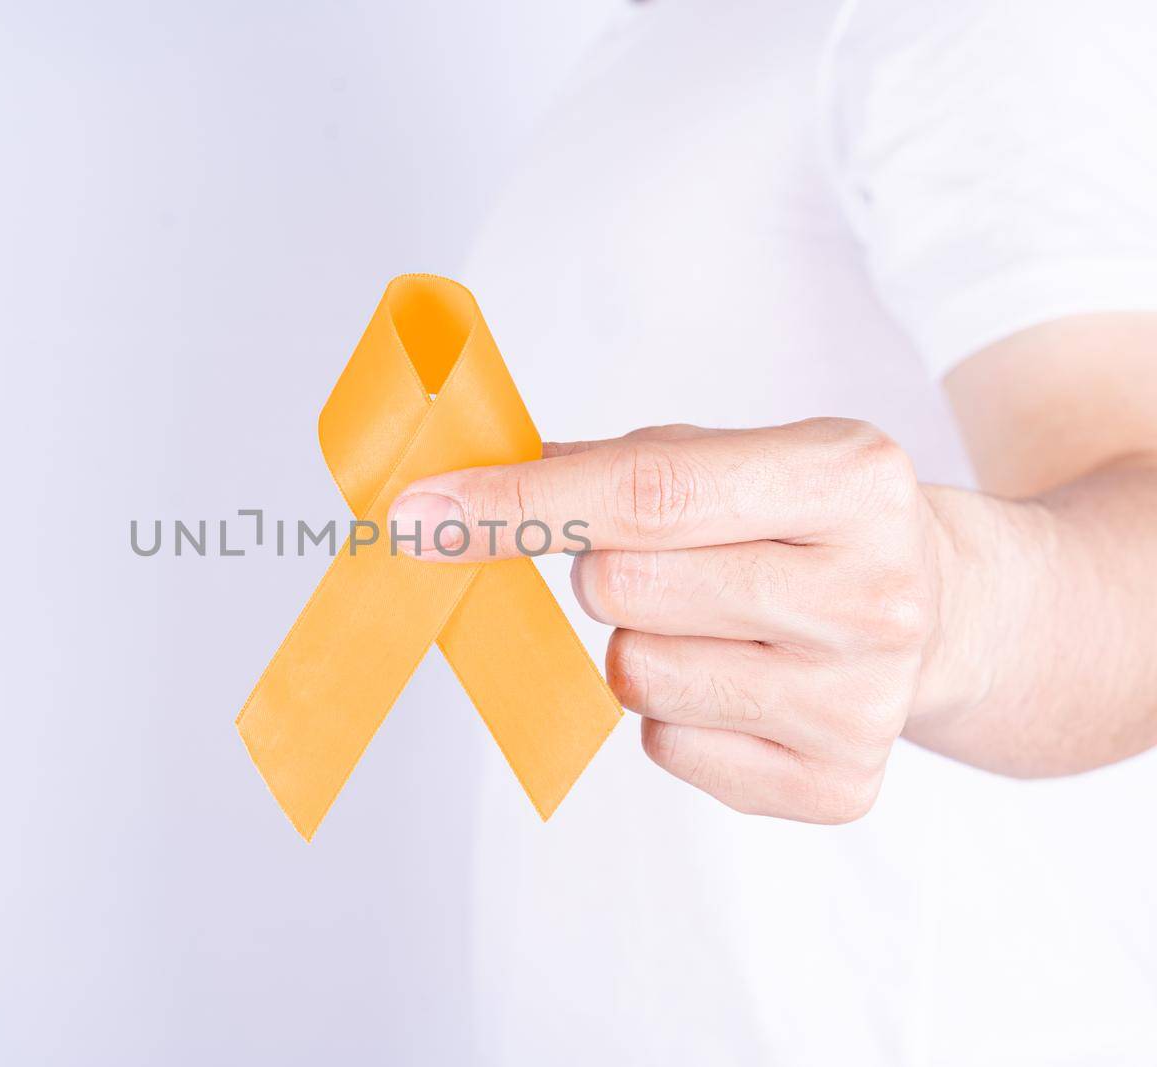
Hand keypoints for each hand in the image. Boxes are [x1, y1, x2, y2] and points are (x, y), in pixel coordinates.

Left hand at [390, 418, 957, 822]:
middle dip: (603, 572)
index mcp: (853, 480)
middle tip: (660, 563)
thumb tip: (453, 495)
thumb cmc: (810, 521)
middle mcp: (873, 594)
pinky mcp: (839, 786)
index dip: (516, 506)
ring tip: (712, 621)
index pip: (645, 494)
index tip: (419, 518)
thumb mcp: (739, 455)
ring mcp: (861, 702)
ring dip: (636, 644)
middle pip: (624, 589)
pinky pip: (665, 748)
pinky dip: (672, 713)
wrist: (948, 609)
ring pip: (632, 676)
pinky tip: (737, 679)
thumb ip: (608, 466)